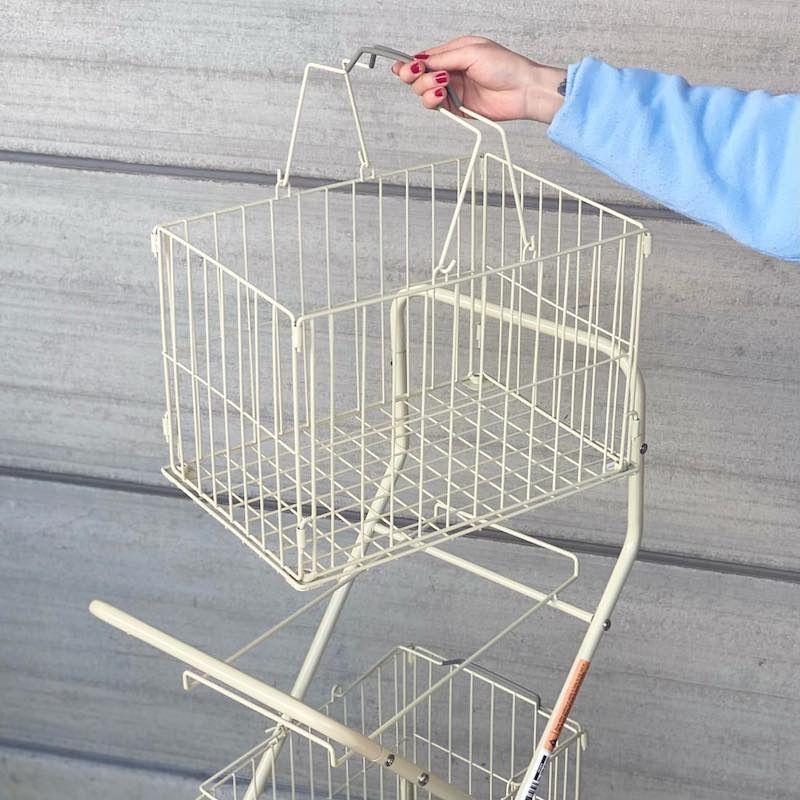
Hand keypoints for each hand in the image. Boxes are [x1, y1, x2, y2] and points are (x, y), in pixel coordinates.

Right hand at [392, 36, 566, 123]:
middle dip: (416, 77)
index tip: (400, 68)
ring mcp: (453, 90)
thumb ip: (442, 58)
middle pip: (419, 77)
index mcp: (453, 53)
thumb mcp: (471, 52)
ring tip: (440, 86)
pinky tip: (442, 95)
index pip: (423, 59)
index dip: (409, 64)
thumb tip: (420, 61)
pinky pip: (436, 107)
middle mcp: (451, 72)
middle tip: (420, 76)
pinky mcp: (457, 108)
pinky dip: (434, 102)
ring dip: (426, 89)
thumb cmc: (505, 66)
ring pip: (424, 93)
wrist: (522, 91)